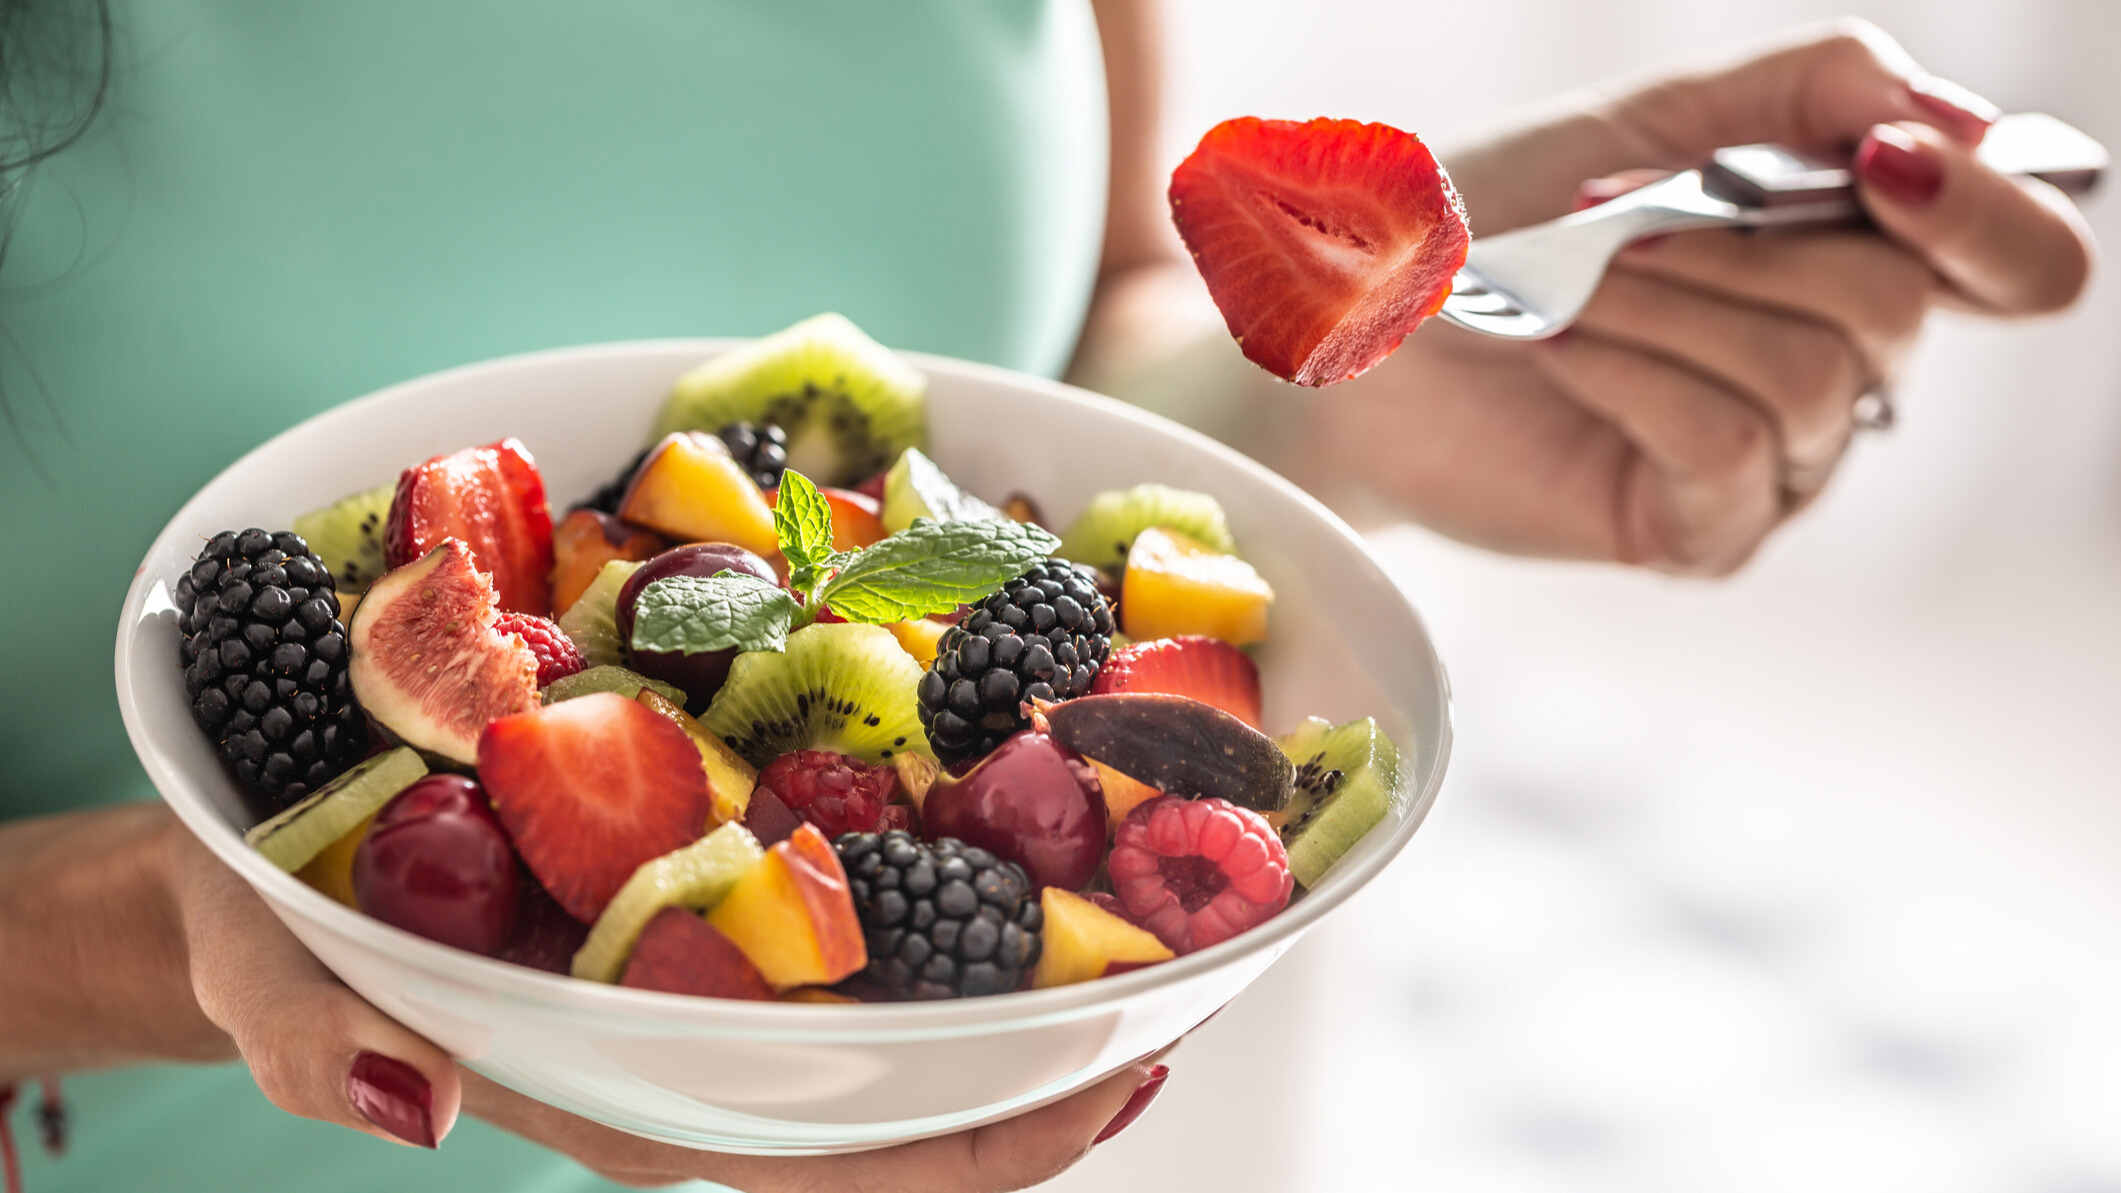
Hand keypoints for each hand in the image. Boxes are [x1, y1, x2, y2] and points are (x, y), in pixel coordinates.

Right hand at [161, 821, 1159, 1190]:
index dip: (982, 1149)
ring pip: (896, 992)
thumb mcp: (274, 977)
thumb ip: (319, 1040)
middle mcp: (706, 1039)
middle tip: (1178, 993)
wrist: (267, 850)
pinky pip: (848, 884)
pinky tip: (1001, 793)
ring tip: (1141, 894)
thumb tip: (404, 1109)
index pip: (837, 1166)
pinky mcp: (707, 875)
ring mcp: (717, 962)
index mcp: (636, 1091)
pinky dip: (940, 853)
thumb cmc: (275, 931)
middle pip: (909, 1093)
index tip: (1112, 1091)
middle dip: (1047, 1063)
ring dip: (1019, 960)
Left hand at [1291, 20, 2094, 572]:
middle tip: (1607, 219)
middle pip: (1895, 305)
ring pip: (1808, 378)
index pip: (2018, 260)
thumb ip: (1814, 93)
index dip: (1988, 211)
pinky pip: (1729, 447)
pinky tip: (1559, 346)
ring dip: (1665, 304)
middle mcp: (1838, 367)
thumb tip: (1952, 120)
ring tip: (1564, 288)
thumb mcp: (1655, 121)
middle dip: (1736, 243)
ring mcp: (1777, 463)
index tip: (1890, 161)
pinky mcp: (1699, 532)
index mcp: (1849, 255)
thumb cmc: (1496, 222)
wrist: (1364, 324)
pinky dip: (1633, 374)